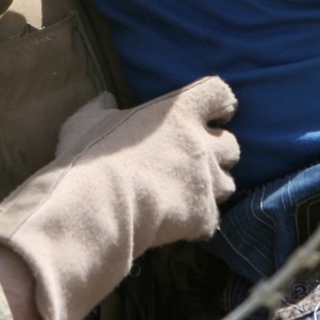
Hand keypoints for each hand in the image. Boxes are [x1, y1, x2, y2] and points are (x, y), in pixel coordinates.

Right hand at [0, 76, 238, 319]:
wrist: (99, 205)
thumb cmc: (90, 157)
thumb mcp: (87, 121)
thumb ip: (102, 107)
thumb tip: (106, 98)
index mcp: (179, 112)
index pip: (220, 94)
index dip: (219, 104)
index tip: (211, 114)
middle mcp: (201, 143)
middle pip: (232, 144)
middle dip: (218, 153)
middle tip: (194, 162)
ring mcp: (206, 181)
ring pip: (228, 184)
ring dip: (212, 188)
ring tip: (187, 196)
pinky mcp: (204, 216)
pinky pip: (211, 221)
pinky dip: (198, 224)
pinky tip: (177, 226)